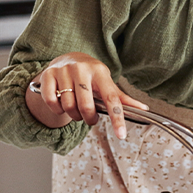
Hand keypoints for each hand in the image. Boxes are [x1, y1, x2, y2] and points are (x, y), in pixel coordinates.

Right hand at [26, 52, 147, 138]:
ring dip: (73, 115)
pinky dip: (57, 110)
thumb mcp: (106, 82)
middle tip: (90, 118)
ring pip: (68, 106)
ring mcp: (64, 71)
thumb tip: (143, 109)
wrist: (69, 57)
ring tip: (76, 110)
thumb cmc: (91, 75)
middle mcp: (81, 69)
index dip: (117, 118)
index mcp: (100, 72)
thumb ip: (121, 97)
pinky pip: (51, 102)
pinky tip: (61, 105)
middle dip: (89, 118)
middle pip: (86, 106)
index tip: (121, 135)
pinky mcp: (48, 75)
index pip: (111, 98)